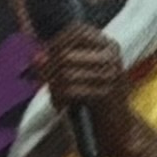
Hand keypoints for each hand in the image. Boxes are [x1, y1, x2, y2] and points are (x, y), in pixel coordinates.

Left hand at [33, 22, 127, 139]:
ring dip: (53, 86)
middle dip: (49, 69)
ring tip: (54, 95)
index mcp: (108, 45)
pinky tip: (60, 105)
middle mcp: (111, 56)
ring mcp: (110, 74)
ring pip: (65, 73)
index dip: (56, 41)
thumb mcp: (83, 73)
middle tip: (43, 82)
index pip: (76, 30)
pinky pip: (70, 91)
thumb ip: (60, 62)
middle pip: (66, 53)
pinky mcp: (105, 94)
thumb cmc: (98, 97)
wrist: (120, 126)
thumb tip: (37, 57)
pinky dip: (59, 98)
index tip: (46, 56)